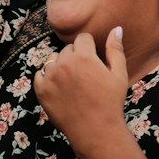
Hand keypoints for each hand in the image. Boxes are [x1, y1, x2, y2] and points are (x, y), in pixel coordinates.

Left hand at [34, 28, 127, 145]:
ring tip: (72, 82)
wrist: (95, 131)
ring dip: (60, 65)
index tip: (93, 61)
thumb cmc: (111, 102)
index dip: (90, 48)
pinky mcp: (41, 90)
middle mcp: (64, 63)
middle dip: (76, 57)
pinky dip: (47, 78)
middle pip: (67, 49)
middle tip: (85, 75)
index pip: (82, 38)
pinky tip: (59, 88)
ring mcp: (50, 77)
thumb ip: (115, 49)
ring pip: (52, 60)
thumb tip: (117, 28)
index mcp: (83, 56)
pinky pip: (39, 75)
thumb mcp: (119, 74)